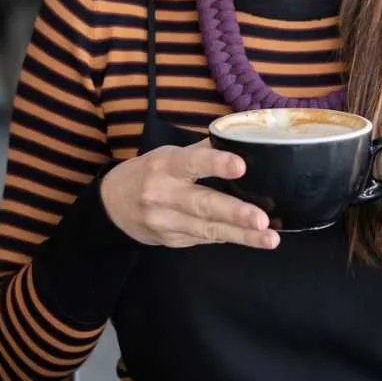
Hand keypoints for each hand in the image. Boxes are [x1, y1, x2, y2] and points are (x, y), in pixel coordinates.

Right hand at [100, 140, 279, 249]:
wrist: (112, 206)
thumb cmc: (150, 173)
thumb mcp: (169, 155)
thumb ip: (203, 151)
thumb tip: (242, 140)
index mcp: (165, 165)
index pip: (192, 162)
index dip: (216, 163)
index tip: (241, 166)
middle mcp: (163, 194)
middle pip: (202, 204)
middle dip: (234, 213)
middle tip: (261, 219)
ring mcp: (166, 221)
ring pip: (208, 229)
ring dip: (242, 235)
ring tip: (269, 238)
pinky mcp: (171, 241)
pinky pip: (205, 239)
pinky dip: (229, 237)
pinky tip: (252, 238)